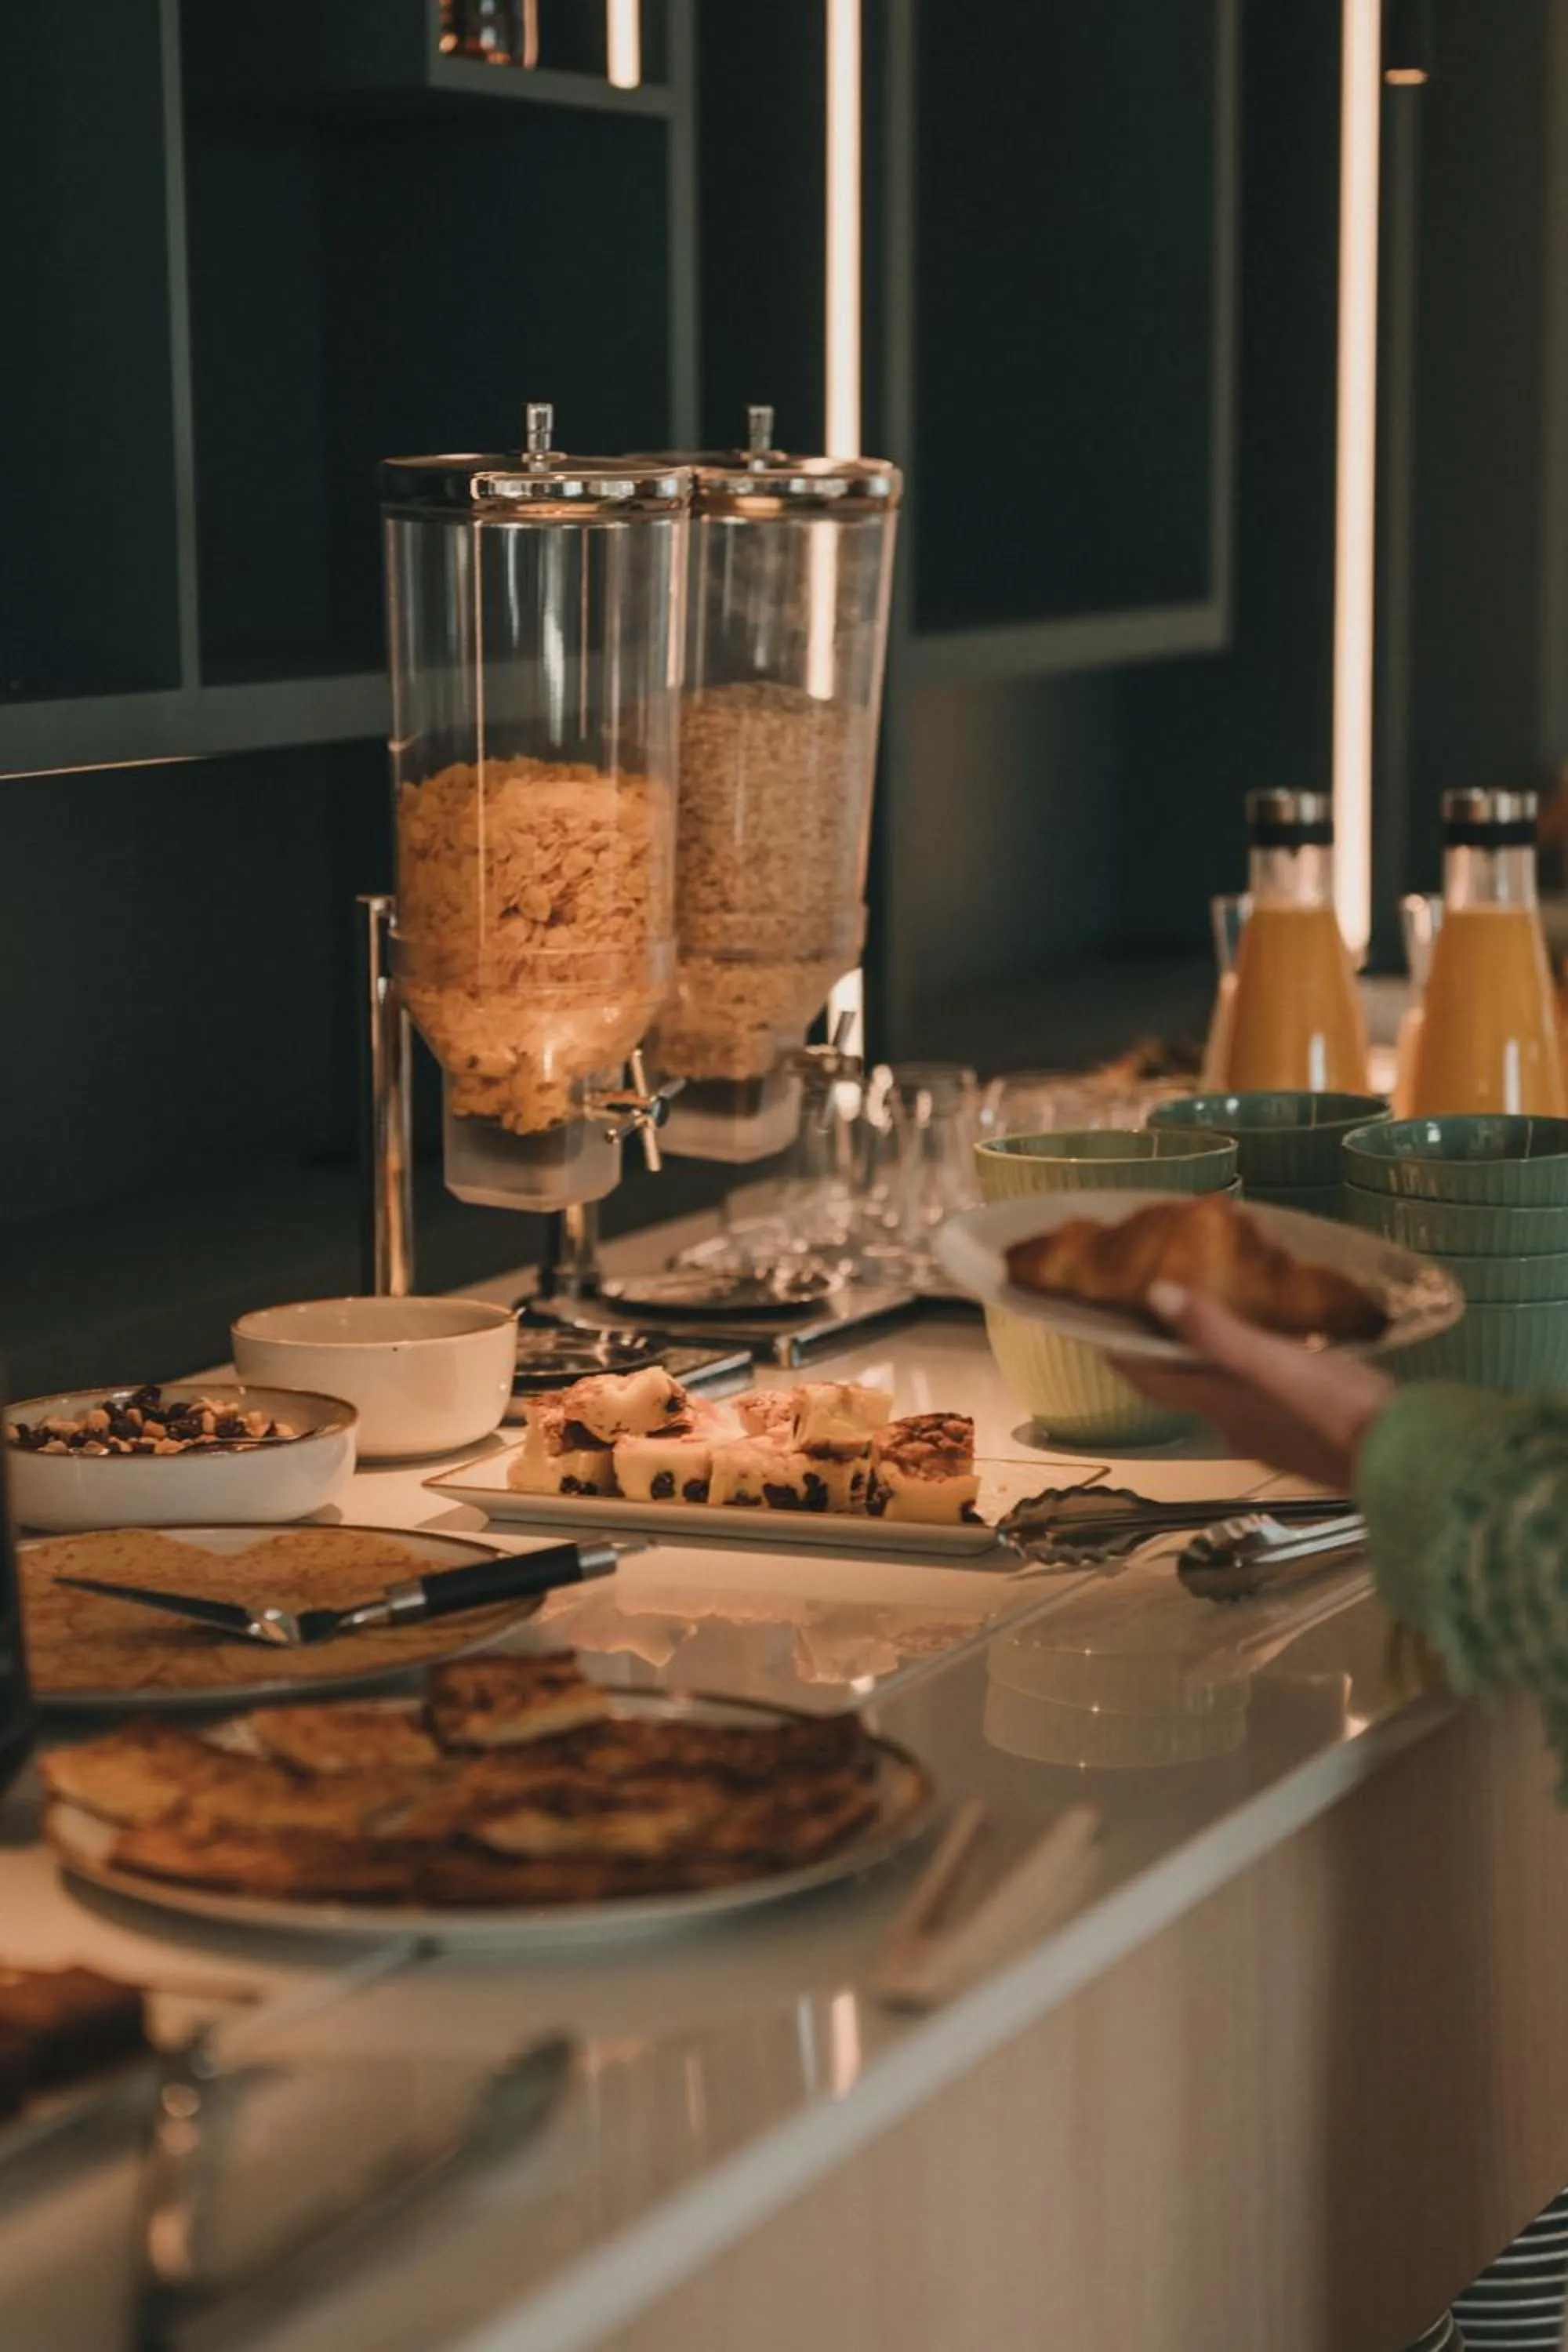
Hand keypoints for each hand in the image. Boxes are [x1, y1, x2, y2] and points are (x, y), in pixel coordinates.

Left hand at [1111, 1281, 1394, 1489]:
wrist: (1411, 1461)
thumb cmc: (1341, 1410)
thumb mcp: (1277, 1363)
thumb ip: (1218, 1333)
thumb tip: (1157, 1295)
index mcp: (1222, 1406)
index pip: (1152, 1381)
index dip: (1121, 1352)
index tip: (1097, 1319)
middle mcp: (1237, 1426)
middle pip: (1185, 1383)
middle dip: (1168, 1346)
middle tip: (1164, 1298)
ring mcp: (1273, 1436)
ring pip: (1226, 1389)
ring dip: (1213, 1355)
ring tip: (1219, 1308)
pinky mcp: (1308, 1436)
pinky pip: (1264, 1394)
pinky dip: (1254, 1366)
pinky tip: (1278, 1343)